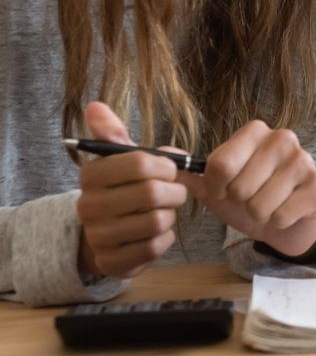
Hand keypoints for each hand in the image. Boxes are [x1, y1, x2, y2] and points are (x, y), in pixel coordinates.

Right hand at [76, 102, 186, 278]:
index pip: (140, 163)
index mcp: (91, 175)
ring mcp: (98, 237)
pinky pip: (156, 246)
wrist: (106, 233)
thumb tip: (94, 105)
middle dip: (174, 191)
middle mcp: (88, 207)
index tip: (170, 169)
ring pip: (157, 221)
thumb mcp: (119, 158)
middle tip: (174, 191)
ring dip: (170, 215)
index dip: (166, 166)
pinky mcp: (112, 263)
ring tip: (163, 211)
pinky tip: (156, 231)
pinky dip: (166, 237)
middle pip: (152, 194)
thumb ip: (112, 132)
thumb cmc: (122, 188)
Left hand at [175, 120, 315, 258]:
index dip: (217, 188)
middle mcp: (282, 138)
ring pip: (261, 204)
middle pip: (240, 188)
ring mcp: (304, 160)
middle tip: (251, 199)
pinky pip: (283, 215)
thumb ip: (189, 172)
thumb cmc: (250, 196)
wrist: (289, 217)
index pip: (220, 165)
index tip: (224, 190)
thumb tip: (158, 155)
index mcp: (255, 131)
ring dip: (259, 215)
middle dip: (241, 203)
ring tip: (268, 207)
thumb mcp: (216, 186)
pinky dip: (278, 223)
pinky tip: (285, 213)